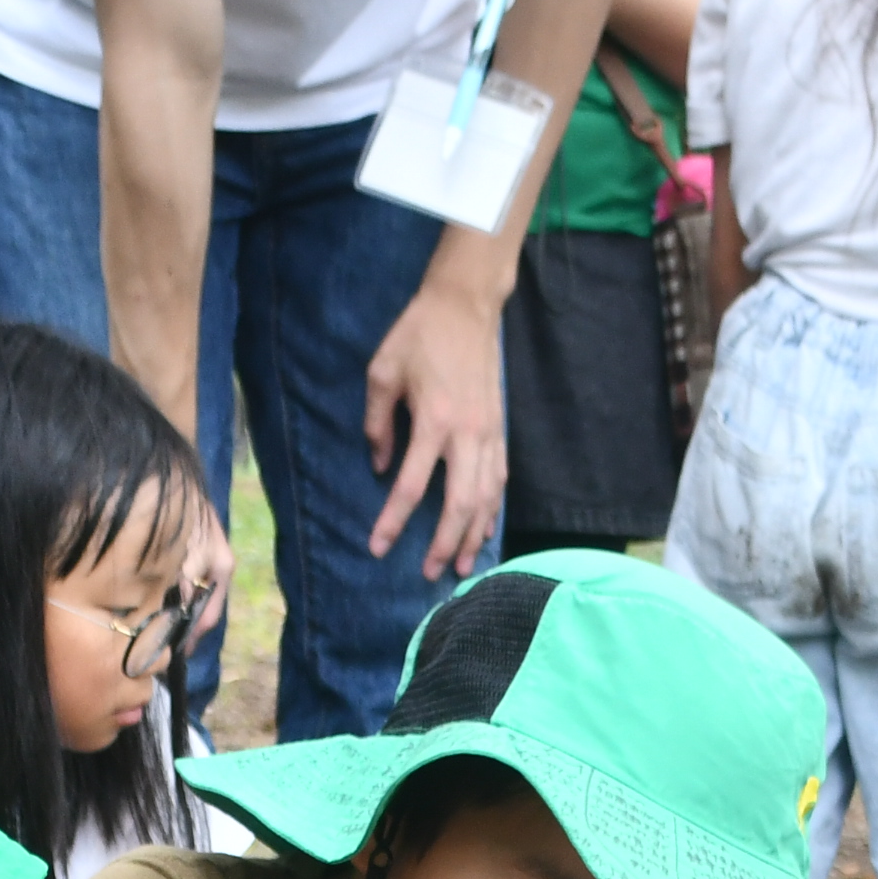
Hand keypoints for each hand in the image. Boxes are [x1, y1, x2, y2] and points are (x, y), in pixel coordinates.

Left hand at [364, 280, 510, 578]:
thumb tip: (379, 467)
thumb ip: (377, 423)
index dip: (392, 522)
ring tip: (463, 566)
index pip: (409, 486)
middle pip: (458, 505)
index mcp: (434, 420)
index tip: (378, 547)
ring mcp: (489, 433)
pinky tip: (484, 530)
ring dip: (474, 535)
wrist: (466, 305)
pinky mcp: (500, 429)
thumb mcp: (381, 372)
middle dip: (444, 544)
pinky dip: (492, 510)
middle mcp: (467, 433)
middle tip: (429, 573)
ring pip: (486, 498)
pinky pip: (499, 480)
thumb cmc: (419, 334)